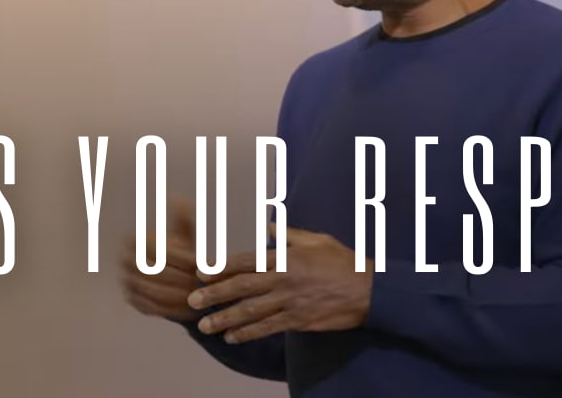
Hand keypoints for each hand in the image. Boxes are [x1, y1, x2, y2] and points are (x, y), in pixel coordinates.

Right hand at [119, 194, 201, 322]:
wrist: (170, 277)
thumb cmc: (181, 254)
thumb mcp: (185, 235)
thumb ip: (184, 219)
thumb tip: (179, 197)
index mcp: (137, 239)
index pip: (164, 251)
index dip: (186, 259)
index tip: (204, 265)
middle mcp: (126, 259)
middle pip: (160, 273)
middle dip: (183, 280)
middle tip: (204, 286)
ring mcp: (126, 279)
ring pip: (156, 291)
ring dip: (179, 296)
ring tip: (198, 297)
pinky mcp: (131, 298)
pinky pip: (150, 306)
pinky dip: (168, 309)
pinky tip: (186, 308)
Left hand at [187, 225, 371, 343]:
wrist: (368, 290)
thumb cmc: (342, 261)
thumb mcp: (316, 239)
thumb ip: (289, 233)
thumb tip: (269, 224)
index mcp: (285, 257)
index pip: (245, 262)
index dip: (220, 267)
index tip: (200, 272)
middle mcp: (283, 279)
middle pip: (241, 287)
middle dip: (214, 295)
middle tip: (193, 302)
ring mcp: (289, 302)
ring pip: (250, 312)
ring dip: (225, 319)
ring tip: (205, 326)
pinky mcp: (297, 320)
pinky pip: (267, 328)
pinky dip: (247, 333)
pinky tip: (232, 337)